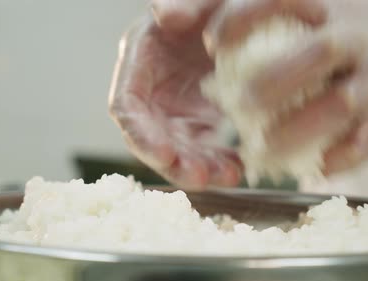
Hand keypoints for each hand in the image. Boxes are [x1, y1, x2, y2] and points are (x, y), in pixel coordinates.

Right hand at [108, 0, 242, 188]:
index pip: (127, 106)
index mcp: (141, 58)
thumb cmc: (215, 5)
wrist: (240, 18)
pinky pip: (204, 148)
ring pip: (178, 150)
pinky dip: (219, 161)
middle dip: (172, 162)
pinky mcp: (198, 120)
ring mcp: (175, 108)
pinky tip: (239, 166)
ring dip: (199, 168)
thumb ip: (182, 1)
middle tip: (201, 176)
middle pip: (150, 137)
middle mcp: (152, 89)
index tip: (164, 155)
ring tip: (227, 176)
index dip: (141, 135)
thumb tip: (162, 13)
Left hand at [205, 0, 367, 174]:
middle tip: (235, 106)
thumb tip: (212, 39)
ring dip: (294, 133)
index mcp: (333, 6)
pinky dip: (335, 160)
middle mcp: (358, 37)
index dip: (242, 19)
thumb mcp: (337, 6)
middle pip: (315, 56)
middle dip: (269, 85)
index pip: (282, 0)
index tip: (213, 44)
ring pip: (338, 107)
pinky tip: (312, 170)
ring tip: (260, 151)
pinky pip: (365, 144)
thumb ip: (284, 18)